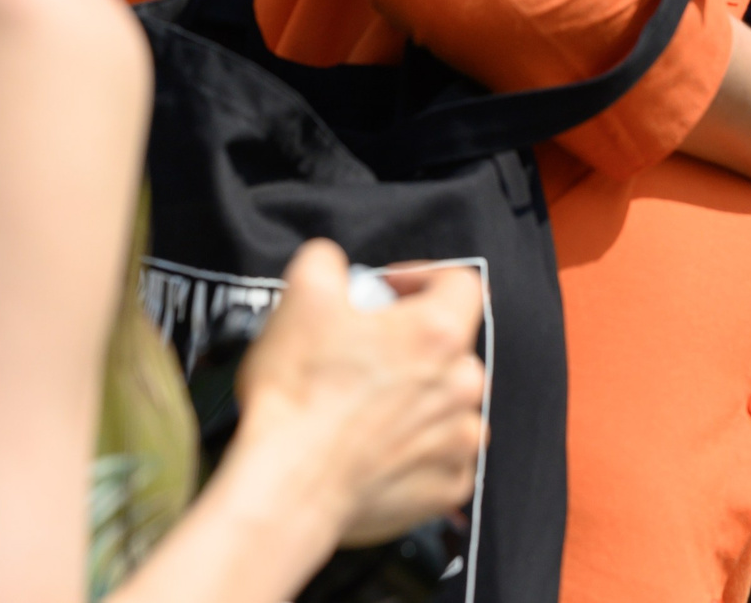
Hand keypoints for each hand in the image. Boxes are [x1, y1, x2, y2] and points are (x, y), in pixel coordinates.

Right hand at [229, 242, 485, 549]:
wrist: (287, 489)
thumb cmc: (298, 396)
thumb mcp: (301, 296)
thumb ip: (326, 261)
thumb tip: (331, 264)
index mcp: (439, 333)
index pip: (460, 282)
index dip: (419, 277)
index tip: (385, 292)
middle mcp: (462, 386)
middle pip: (451, 347)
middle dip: (411, 345)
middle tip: (362, 355)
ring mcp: (459, 442)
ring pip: (450, 405)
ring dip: (418, 401)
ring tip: (367, 407)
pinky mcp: (446, 488)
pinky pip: (443, 460)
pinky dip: (417, 453)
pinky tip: (376, 450)